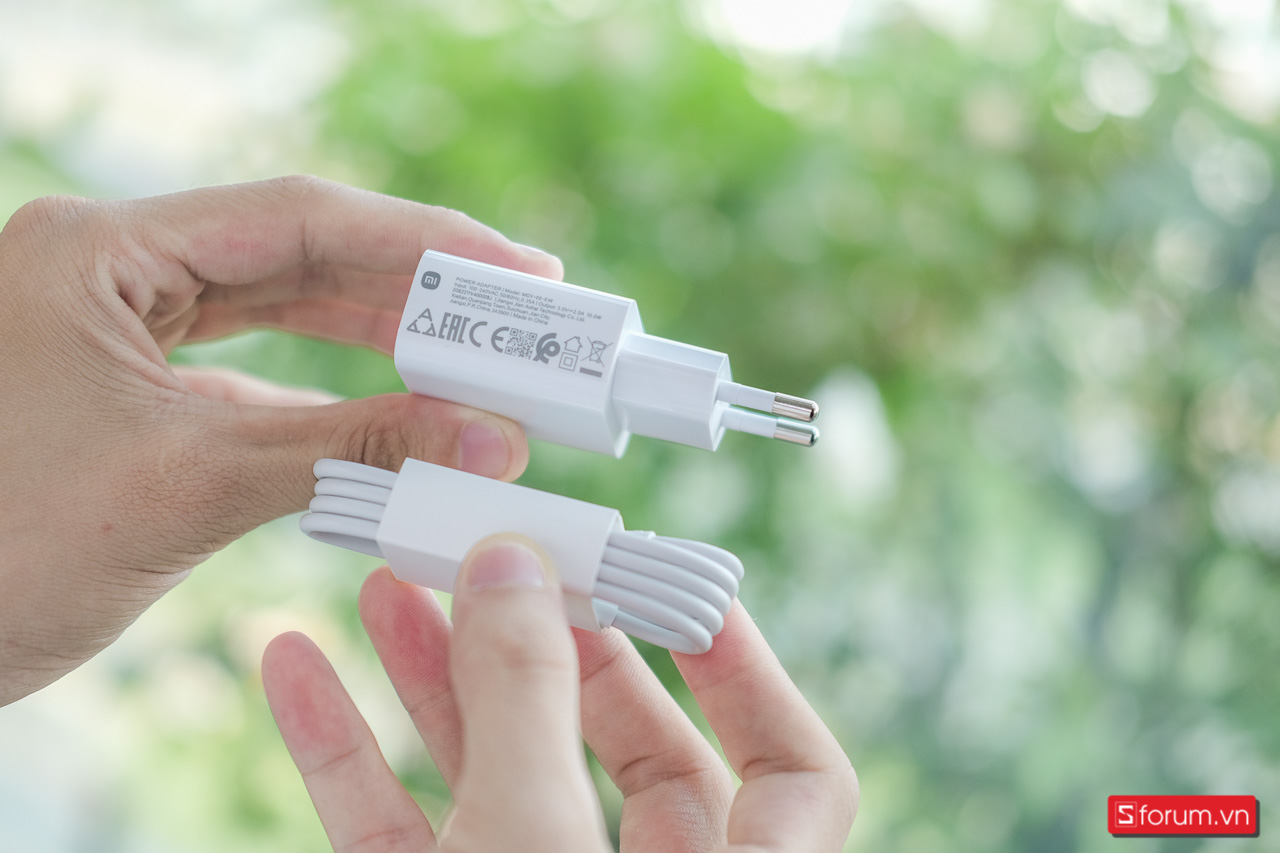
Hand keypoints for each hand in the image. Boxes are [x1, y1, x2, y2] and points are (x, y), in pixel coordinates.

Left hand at [0, 177, 560, 704]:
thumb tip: (489, 438)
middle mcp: (107, 270)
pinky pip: (253, 375)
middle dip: (411, 291)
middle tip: (517, 316)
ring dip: (377, 341)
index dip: (423, 244)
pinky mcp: (129, 389)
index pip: (297, 218)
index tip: (518, 272)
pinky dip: (328, 397)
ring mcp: (115, 329)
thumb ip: (352, 448)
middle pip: (296, 256)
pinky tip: (395, 414)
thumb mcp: (195, 486)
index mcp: (98, 252)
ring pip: (278, 313)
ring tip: (475, 362)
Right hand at [262, 537, 857, 851]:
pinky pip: (399, 832)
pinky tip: (296, 668)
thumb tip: (514, 564)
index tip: (677, 581)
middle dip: (554, 643)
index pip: (795, 769)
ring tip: (386, 576)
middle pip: (629, 749)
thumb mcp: (532, 841)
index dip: (749, 670)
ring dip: (437, 676)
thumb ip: (528, 701)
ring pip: (501, 776)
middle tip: (501, 555)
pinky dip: (348, 753)